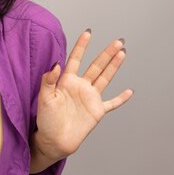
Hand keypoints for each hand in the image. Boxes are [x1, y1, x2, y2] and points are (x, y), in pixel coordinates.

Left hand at [33, 29, 132, 160]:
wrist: (54, 141)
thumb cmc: (46, 120)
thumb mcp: (44, 98)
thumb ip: (49, 80)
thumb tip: (55, 64)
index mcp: (66, 81)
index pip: (75, 59)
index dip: (82, 46)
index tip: (88, 33)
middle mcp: (80, 86)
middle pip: (96, 65)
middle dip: (107, 53)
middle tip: (118, 41)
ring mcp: (90, 98)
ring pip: (105, 78)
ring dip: (114, 66)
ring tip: (123, 53)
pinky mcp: (97, 111)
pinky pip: (112, 103)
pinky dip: (121, 98)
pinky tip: (129, 91)